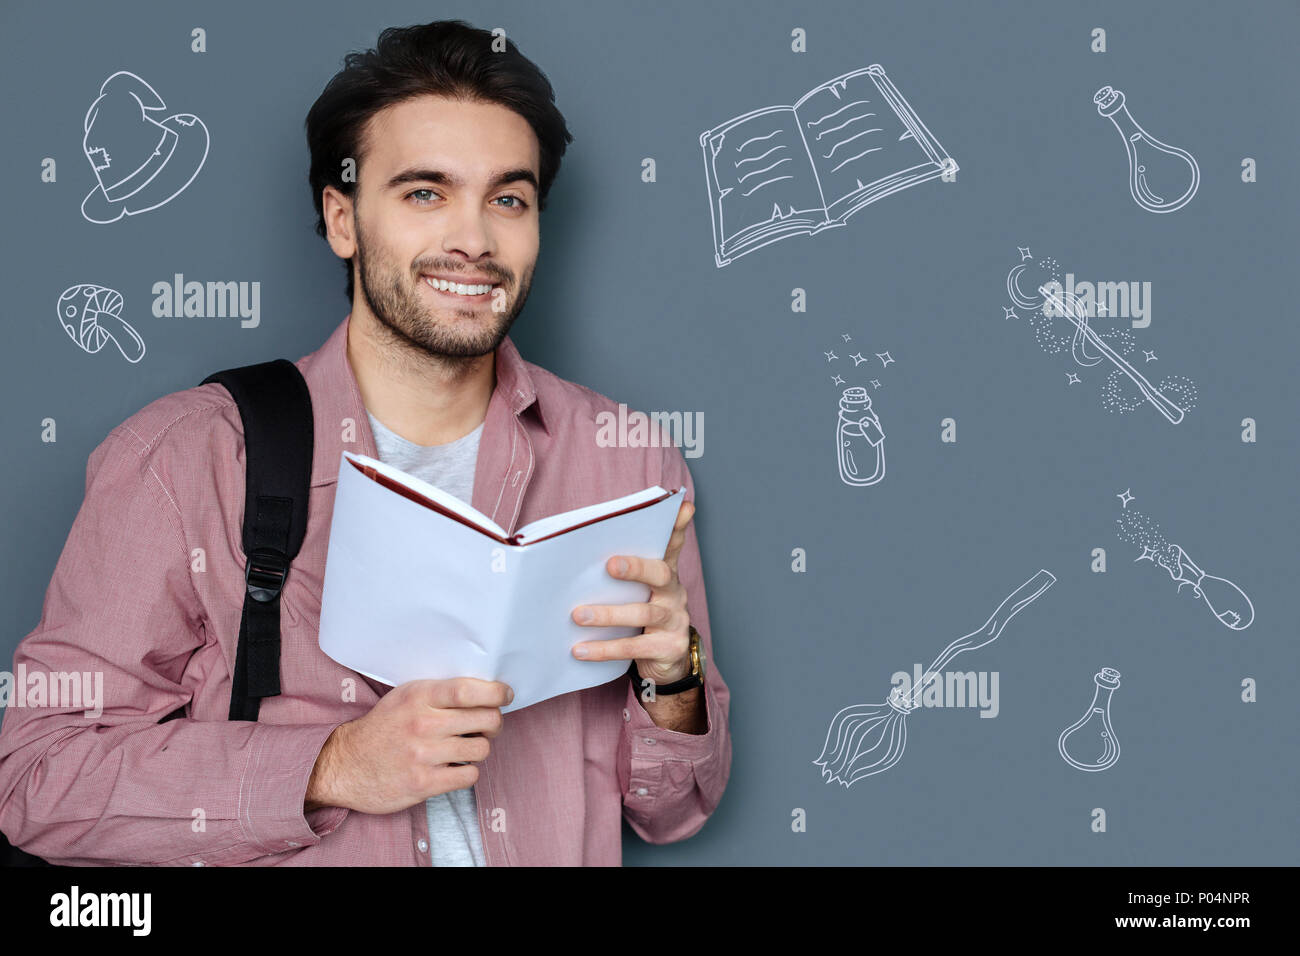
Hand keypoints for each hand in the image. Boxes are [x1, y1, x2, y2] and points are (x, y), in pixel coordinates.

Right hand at [305, 677, 511, 814]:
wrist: (345, 764)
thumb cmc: (382, 728)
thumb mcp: (405, 697)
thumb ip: (439, 692)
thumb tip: (485, 691)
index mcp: (419, 696)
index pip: (468, 690)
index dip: (495, 692)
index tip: (505, 695)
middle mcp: (422, 724)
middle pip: (485, 719)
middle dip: (494, 722)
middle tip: (487, 725)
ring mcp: (423, 756)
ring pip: (481, 749)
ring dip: (480, 749)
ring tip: (465, 747)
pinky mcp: (423, 784)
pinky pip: (469, 776)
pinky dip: (468, 772)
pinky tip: (455, 766)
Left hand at [571, 498, 695, 684]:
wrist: (664, 663)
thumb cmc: (641, 620)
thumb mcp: (636, 593)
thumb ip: (619, 573)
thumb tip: (586, 556)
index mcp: (665, 574)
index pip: (672, 545)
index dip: (677, 527)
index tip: (682, 507)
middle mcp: (674, 593)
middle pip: (660, 574)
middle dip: (636, 567)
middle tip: (610, 565)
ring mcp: (675, 620)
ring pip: (643, 613)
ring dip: (608, 614)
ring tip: (578, 615)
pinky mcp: (668, 647)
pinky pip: (634, 647)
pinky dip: (605, 648)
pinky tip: (580, 650)